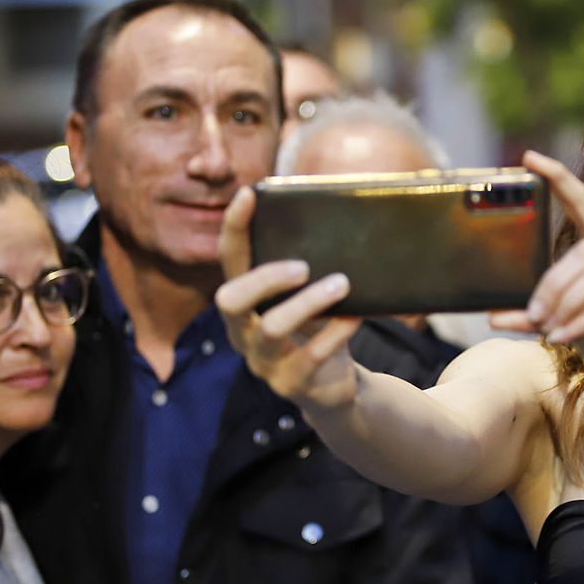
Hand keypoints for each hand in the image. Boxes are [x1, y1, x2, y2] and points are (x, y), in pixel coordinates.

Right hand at [215, 187, 363, 410]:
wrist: (333, 389)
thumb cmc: (318, 329)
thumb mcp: (305, 297)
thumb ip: (306, 265)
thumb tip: (330, 211)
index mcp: (244, 303)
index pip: (229, 261)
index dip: (234, 228)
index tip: (249, 194)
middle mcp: (243, 331)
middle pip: (230, 300)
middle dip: (265, 278)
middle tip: (303, 267)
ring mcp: (263, 362)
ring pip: (271, 328)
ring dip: (310, 302)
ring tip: (342, 284)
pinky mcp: (291, 385)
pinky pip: (311, 356)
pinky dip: (336, 332)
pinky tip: (355, 318)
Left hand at [491, 151, 583, 400]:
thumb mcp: (568, 320)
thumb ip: (537, 313)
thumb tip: (491, 317)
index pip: (583, 201)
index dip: (557, 177)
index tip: (528, 158)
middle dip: (553, 285)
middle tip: (534, 316)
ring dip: (568, 303)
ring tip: (550, 328)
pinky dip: (583, 322)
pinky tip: (565, 338)